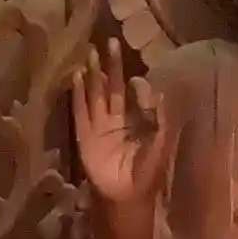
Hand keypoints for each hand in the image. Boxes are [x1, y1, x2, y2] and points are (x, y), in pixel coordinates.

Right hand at [72, 39, 165, 205]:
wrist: (127, 197)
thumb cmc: (146, 174)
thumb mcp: (159, 145)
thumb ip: (160, 120)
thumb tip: (158, 92)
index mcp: (133, 120)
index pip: (130, 94)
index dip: (131, 80)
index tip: (133, 68)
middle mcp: (114, 119)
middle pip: (111, 87)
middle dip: (110, 66)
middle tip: (110, 41)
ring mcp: (98, 126)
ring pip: (95, 95)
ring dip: (93, 75)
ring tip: (90, 52)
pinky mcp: (85, 136)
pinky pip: (81, 112)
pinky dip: (79, 95)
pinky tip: (77, 77)